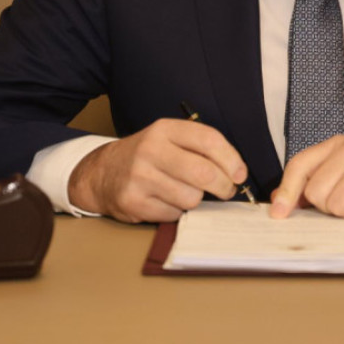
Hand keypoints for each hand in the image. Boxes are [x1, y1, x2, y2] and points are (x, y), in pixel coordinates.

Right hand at [67, 119, 247, 222]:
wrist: (103, 172)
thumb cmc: (148, 156)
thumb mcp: (169, 138)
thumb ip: (199, 147)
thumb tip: (237, 171)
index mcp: (164, 129)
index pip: (208, 140)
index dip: (231, 159)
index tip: (240, 173)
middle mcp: (151, 150)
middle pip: (203, 173)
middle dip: (223, 186)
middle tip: (226, 190)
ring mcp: (140, 177)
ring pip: (191, 198)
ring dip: (195, 199)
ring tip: (184, 192)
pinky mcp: (133, 202)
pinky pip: (173, 214)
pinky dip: (176, 212)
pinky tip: (165, 201)